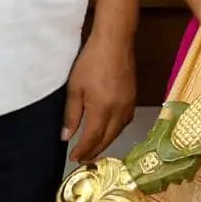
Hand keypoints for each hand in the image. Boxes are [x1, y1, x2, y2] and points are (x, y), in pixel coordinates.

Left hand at [63, 35, 137, 162]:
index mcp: (102, 109)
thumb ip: (71, 115)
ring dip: (106, 142)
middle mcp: (119, 111)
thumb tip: (66, 136)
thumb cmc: (91, 62)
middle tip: (83, 159)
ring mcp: (129, 104)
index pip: (92, 138)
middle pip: (107, 139)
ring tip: (94, 148)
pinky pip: (125, 122)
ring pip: (118, 132)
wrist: (115, 42)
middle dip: (94, 151)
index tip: (73, 158)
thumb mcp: (74, 88)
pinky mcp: (133, 98)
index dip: (82, 150)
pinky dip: (115, 131)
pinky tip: (108, 130)